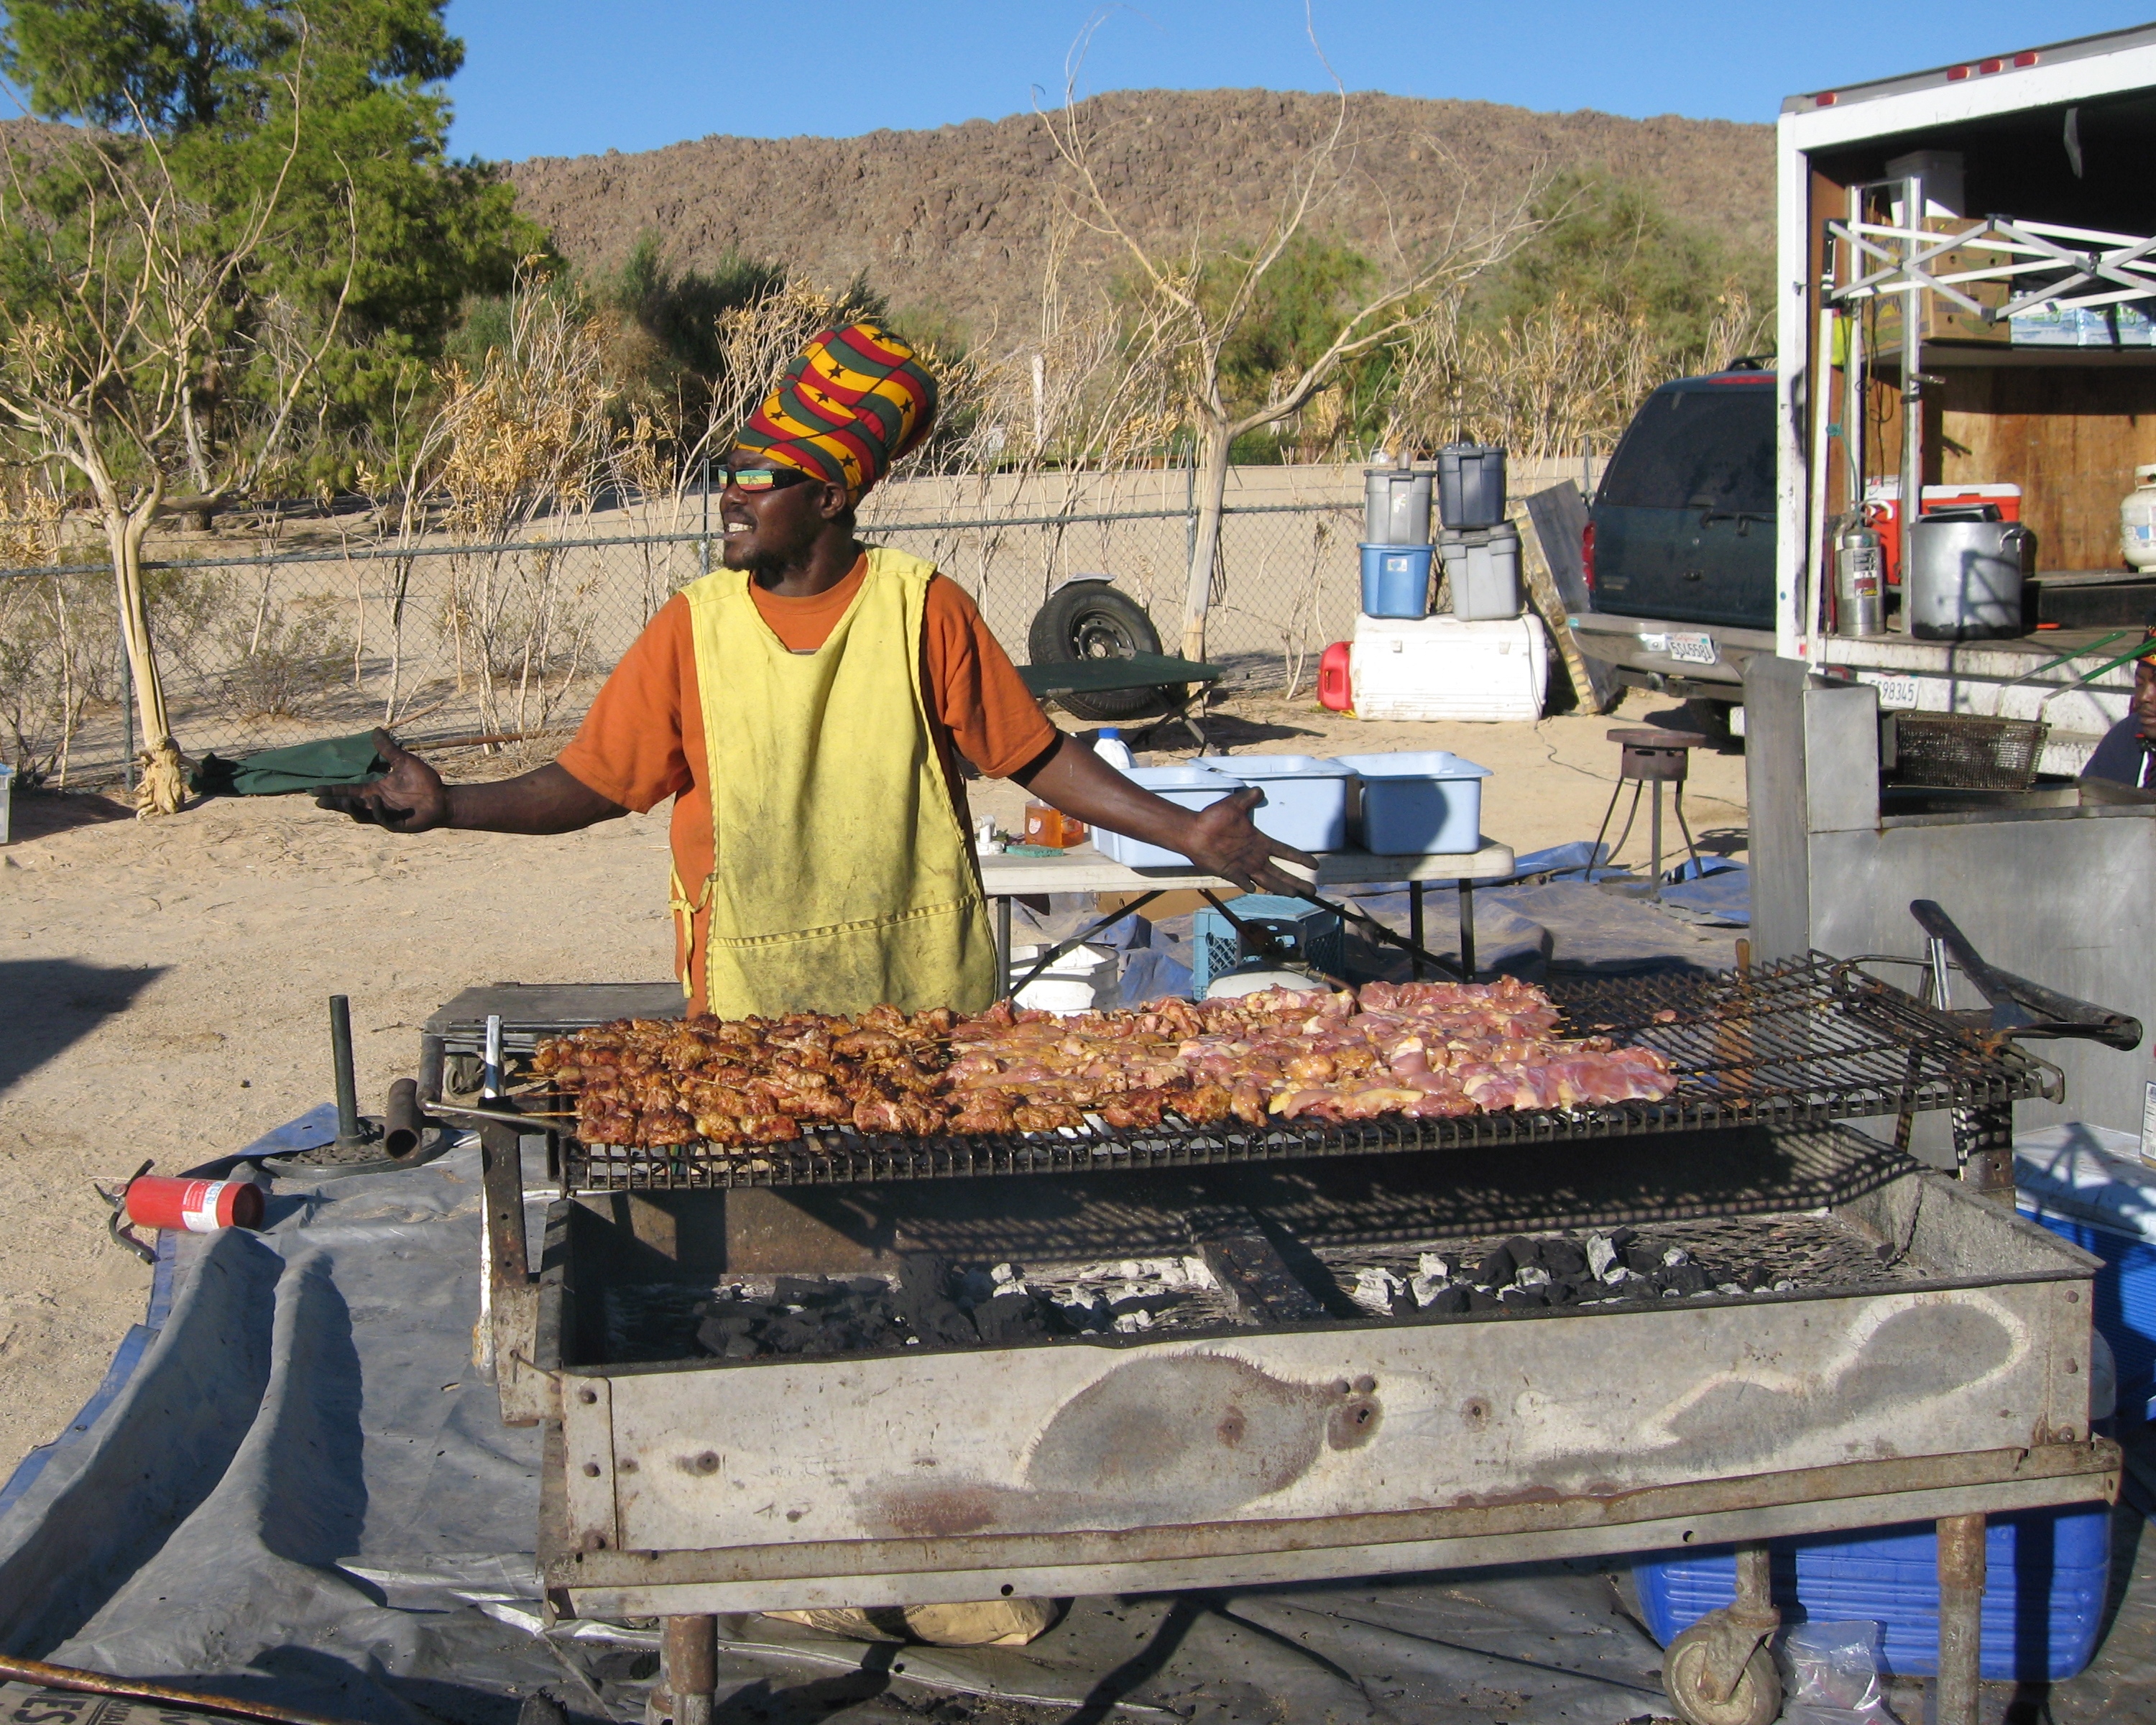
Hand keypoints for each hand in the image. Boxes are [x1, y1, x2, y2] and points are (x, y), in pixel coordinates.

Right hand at [314, 729, 449, 830]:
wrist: (444, 798)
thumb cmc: (425, 782)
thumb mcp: (404, 762)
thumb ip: (388, 749)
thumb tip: (375, 730)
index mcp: (374, 791)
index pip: (348, 791)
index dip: (333, 791)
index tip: (316, 790)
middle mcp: (376, 804)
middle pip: (349, 805)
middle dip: (335, 803)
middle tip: (320, 801)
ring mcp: (385, 815)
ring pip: (361, 815)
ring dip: (352, 809)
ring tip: (346, 800)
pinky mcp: (396, 824)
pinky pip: (382, 819)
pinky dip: (377, 811)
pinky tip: (375, 800)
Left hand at [1181, 786, 1318, 898]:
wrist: (1193, 831)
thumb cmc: (1213, 818)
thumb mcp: (1234, 805)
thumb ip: (1248, 799)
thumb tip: (1259, 790)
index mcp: (1259, 842)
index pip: (1285, 851)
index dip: (1299, 858)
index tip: (1314, 865)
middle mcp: (1254, 856)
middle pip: (1280, 872)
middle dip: (1296, 881)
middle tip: (1312, 891)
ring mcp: (1243, 866)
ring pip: (1267, 880)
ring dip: (1281, 887)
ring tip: (1295, 895)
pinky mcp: (1230, 872)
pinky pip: (1243, 881)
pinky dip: (1249, 886)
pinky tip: (1256, 890)